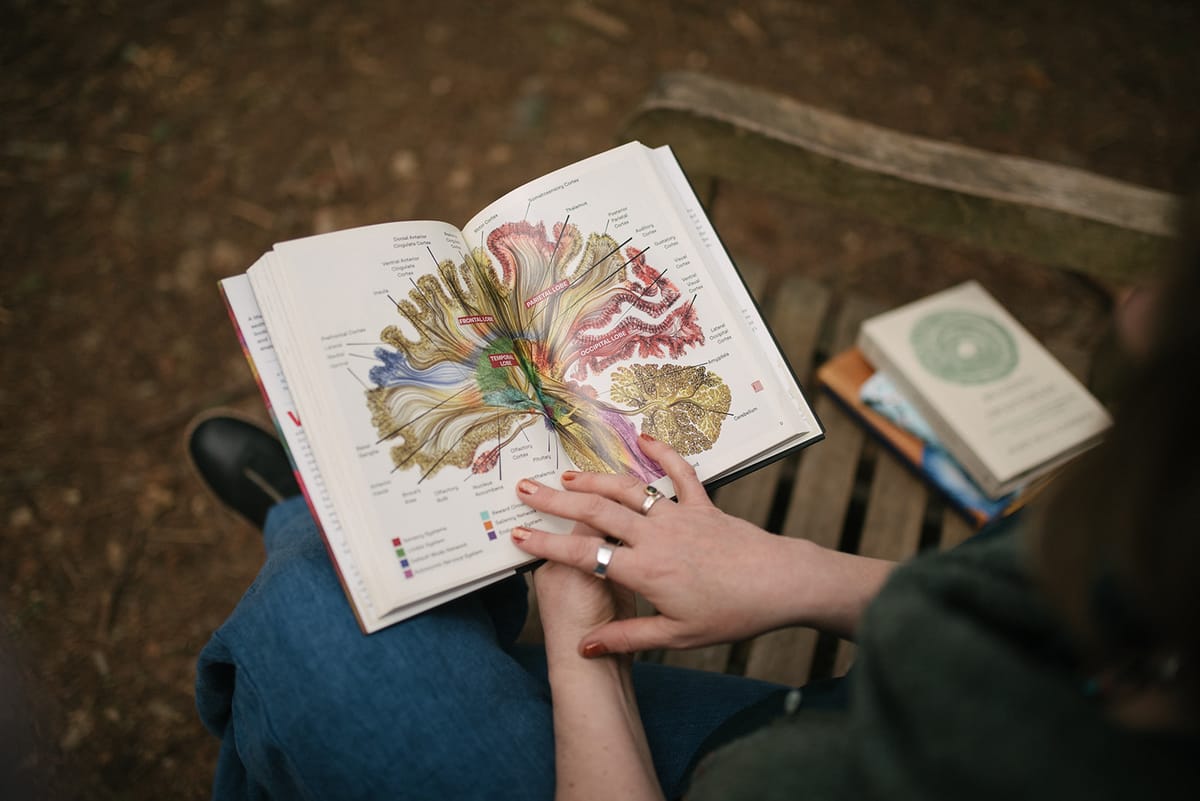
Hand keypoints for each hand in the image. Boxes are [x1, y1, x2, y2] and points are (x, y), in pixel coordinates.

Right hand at [512, 434, 821, 656]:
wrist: (781, 584)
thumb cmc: (732, 614)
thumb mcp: (678, 637)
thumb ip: (628, 636)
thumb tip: (585, 645)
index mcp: (646, 571)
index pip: (584, 555)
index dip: (546, 545)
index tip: (517, 536)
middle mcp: (656, 536)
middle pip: (596, 512)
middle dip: (556, 500)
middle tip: (526, 489)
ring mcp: (678, 515)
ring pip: (628, 489)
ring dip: (594, 478)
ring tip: (566, 475)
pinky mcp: (702, 504)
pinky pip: (679, 473)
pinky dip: (661, 453)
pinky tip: (642, 437)